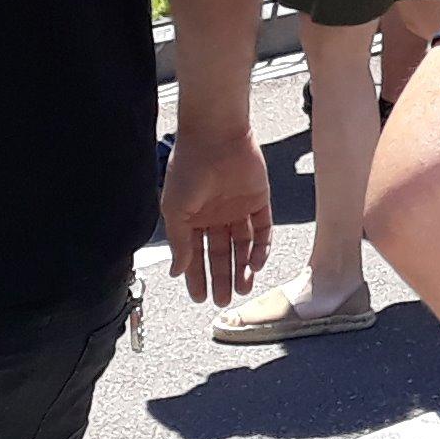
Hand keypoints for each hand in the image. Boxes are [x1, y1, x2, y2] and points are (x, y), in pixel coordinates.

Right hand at [160, 122, 272, 304]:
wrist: (216, 138)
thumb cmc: (189, 170)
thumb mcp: (176, 211)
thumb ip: (179, 243)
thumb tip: (176, 272)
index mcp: (191, 217)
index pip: (195, 253)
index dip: (197, 276)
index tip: (199, 298)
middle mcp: (215, 215)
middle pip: (220, 253)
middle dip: (221, 277)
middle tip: (223, 300)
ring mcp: (238, 208)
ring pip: (242, 245)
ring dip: (242, 267)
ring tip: (242, 289)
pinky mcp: (259, 200)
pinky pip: (262, 229)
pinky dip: (260, 248)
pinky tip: (256, 265)